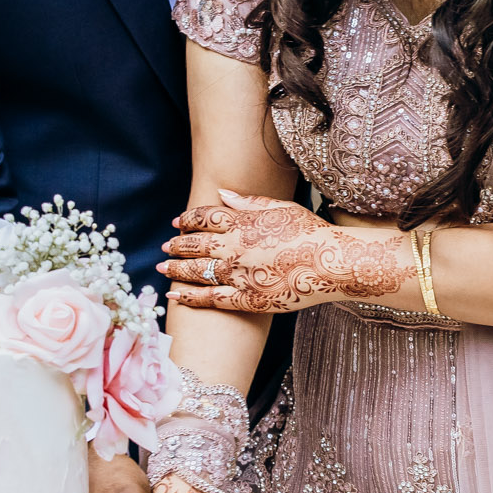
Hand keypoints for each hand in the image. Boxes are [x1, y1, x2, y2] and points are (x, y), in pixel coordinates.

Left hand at [158, 188, 412, 314]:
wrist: (330, 262)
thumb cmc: (311, 232)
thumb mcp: (281, 207)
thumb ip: (248, 201)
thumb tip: (222, 193)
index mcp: (242, 222)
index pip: (204, 217)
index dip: (188, 219)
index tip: (178, 222)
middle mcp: (234, 247)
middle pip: (195, 244)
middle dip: (177, 245)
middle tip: (165, 247)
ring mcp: (238, 274)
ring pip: (197, 271)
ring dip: (176, 269)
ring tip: (162, 269)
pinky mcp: (247, 299)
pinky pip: (211, 299)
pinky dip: (189, 297)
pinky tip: (174, 295)